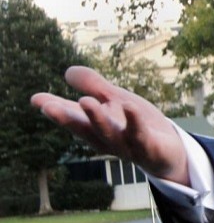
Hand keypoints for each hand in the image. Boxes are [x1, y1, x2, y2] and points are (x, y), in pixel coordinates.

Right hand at [31, 66, 188, 184]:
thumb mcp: (116, 100)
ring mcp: (127, 145)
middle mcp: (107, 139)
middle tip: (48, 107)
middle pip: (84, 129)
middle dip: (67, 118)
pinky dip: (134, 122)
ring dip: (97, 119)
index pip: (73, 116)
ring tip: (85, 101)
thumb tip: (68, 71)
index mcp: (96, 127)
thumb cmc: (137, 125)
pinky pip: (141, 135)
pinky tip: (129, 107)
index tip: (35, 99)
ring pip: (109, 133)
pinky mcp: (148, 148)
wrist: (169, 151)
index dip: (54, 108)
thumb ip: (94, 87)